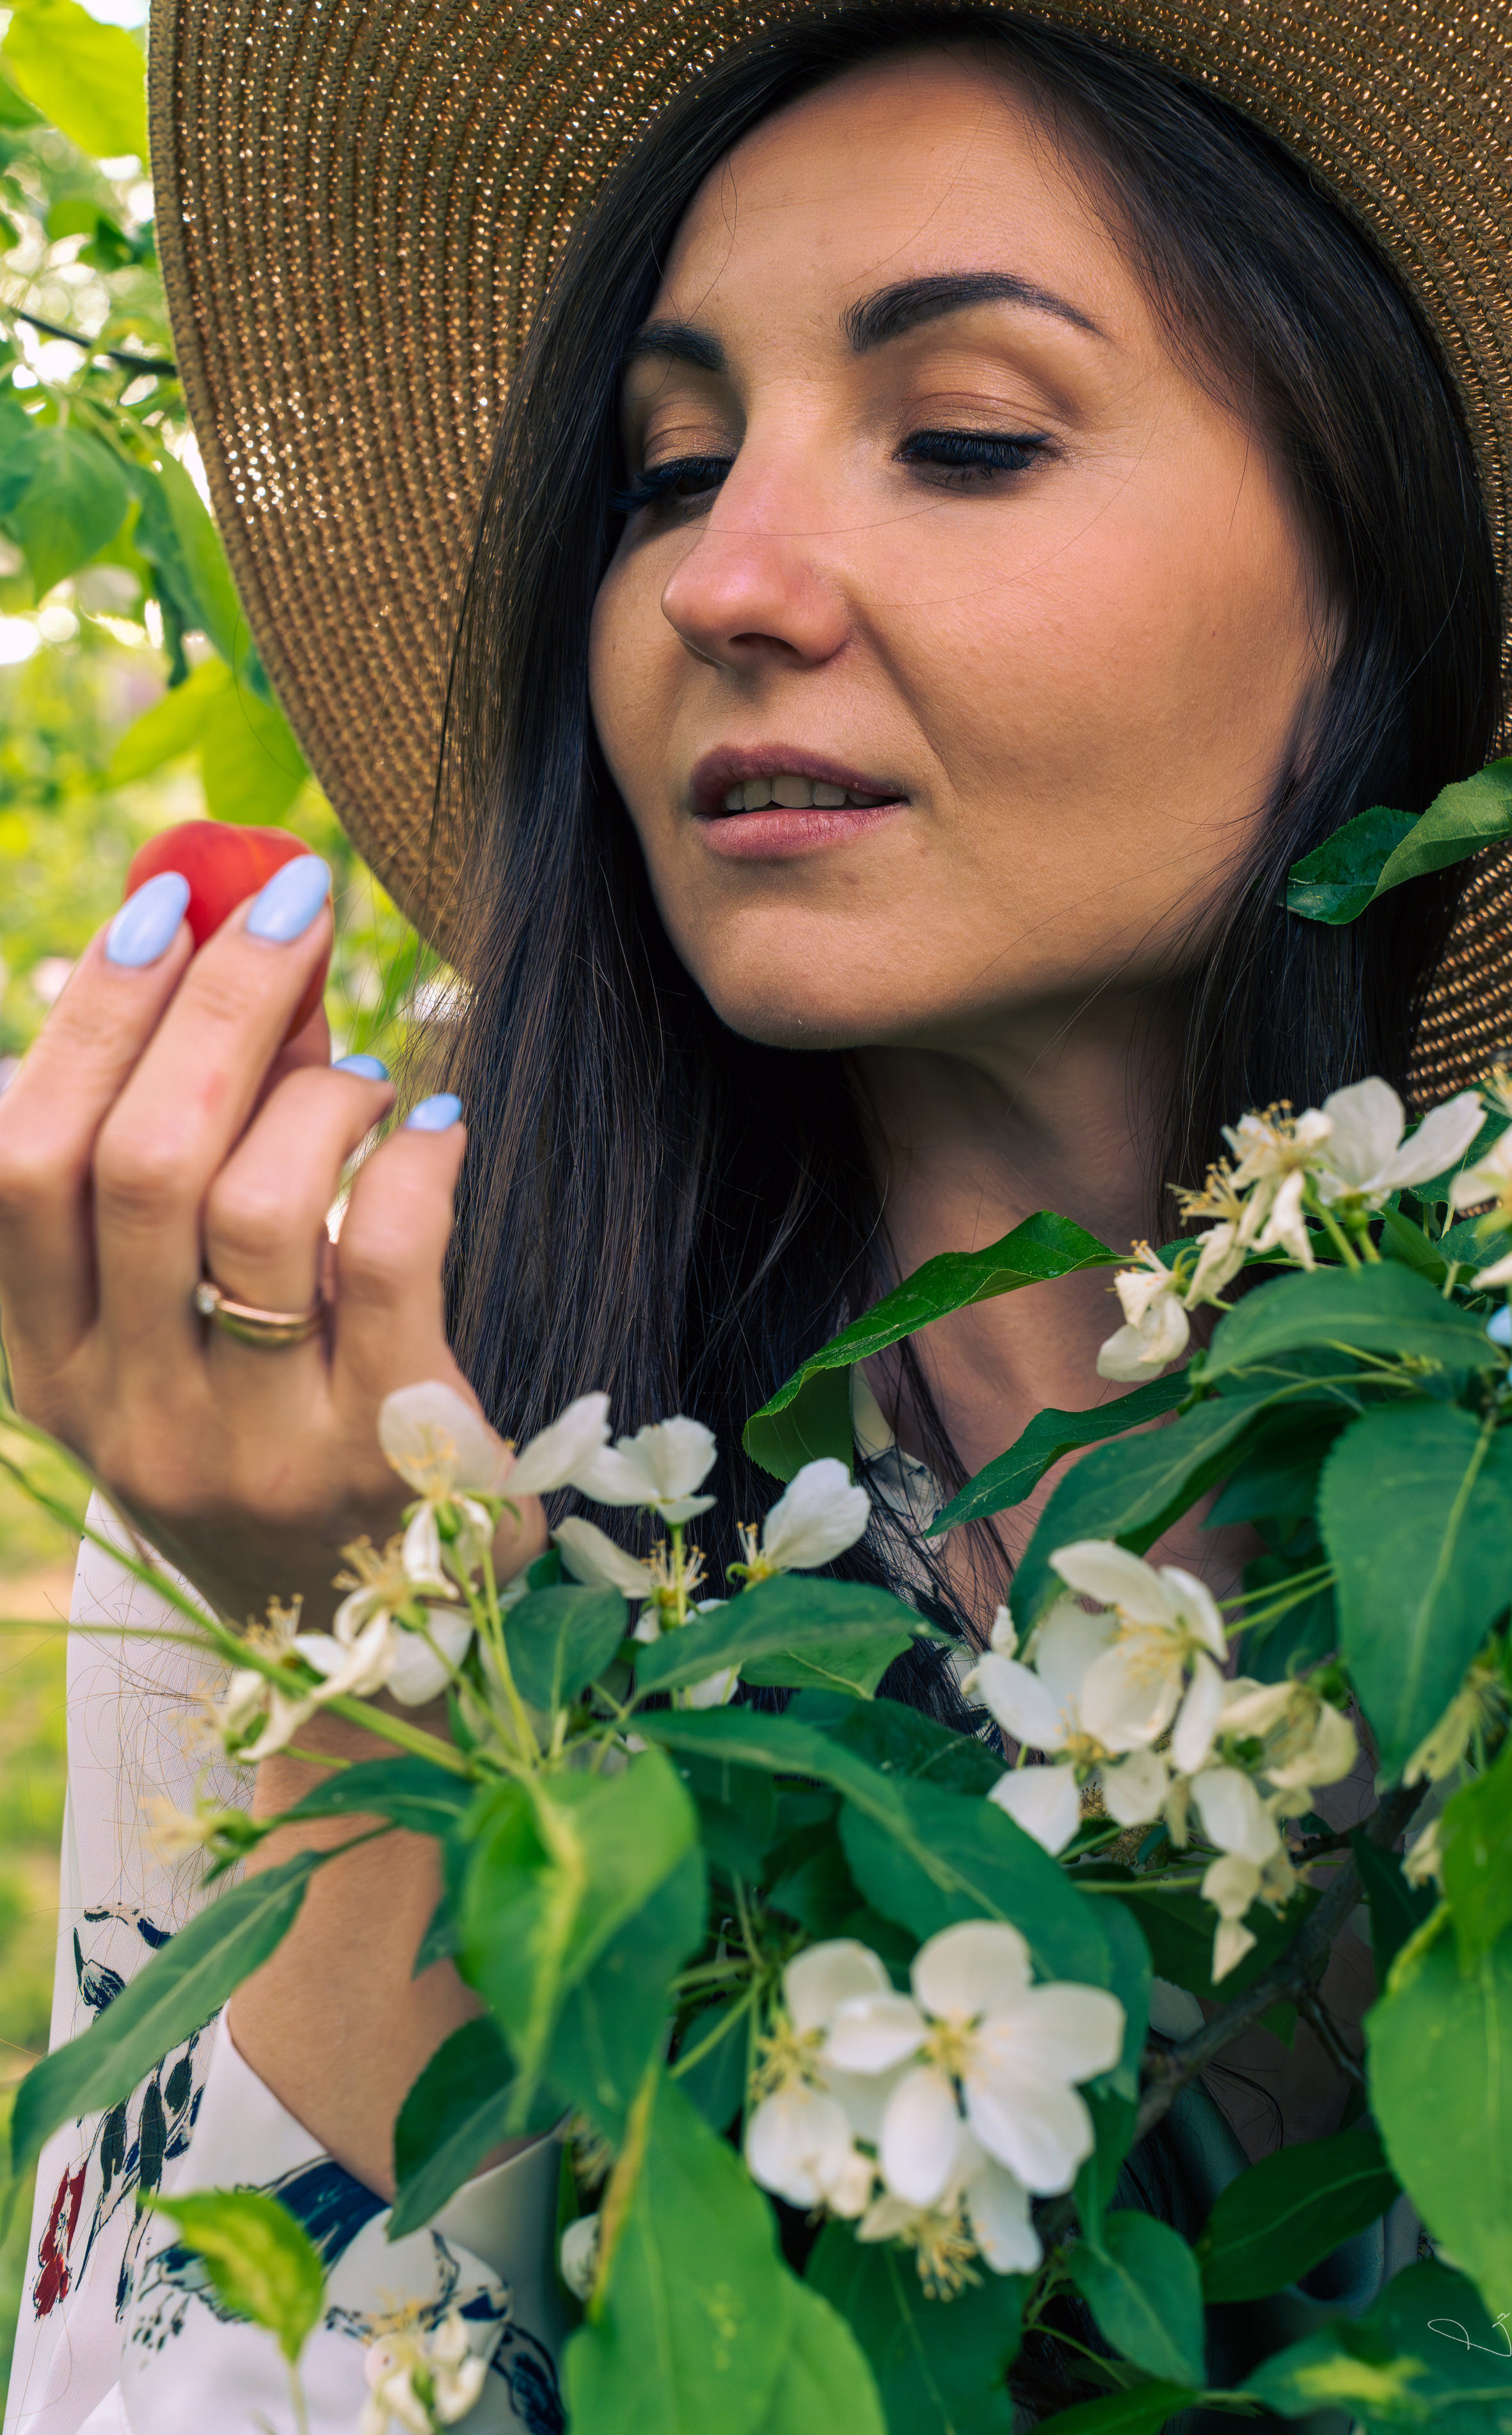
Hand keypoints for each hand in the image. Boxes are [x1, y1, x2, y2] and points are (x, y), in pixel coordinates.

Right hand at [0, 859, 541, 1631]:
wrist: (369, 1639)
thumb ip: (197, 1144)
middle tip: (296, 901)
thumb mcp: (186, 1315)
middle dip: (219, 1003)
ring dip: (320, 1090)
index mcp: (49, 1367)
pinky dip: (418, 1156)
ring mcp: (255, 1450)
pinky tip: (440, 1123)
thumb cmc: (273, 1424)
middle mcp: (130, 1416)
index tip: (166, 909)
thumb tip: (230, 943)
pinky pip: (395, 1261)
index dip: (90, 1021)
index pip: (17, 1164)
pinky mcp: (389, 1463)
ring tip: (367, 1072)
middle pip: (141, 1162)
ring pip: (258, 1209)